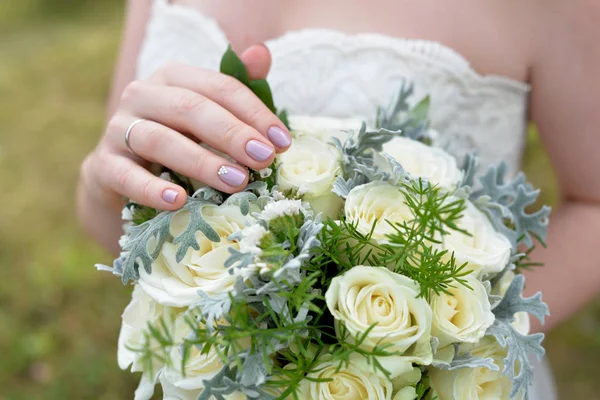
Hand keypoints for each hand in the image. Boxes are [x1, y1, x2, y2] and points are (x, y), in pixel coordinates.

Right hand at [82, 44, 289, 210]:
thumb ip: (237, 89)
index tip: (282, 142)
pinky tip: (178, 201)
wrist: (126, 176)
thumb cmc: (179, 140)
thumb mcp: (210, 115)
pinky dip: (151, 188)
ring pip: (159, 140)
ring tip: (236, 182)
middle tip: (264, 159)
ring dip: (202, 162)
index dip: (254, 112)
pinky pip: (125, 175)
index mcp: (174, 77)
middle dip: (232, 134)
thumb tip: (262, 53)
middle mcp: (143, 95)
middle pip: (190, 108)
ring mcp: (118, 129)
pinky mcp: (104, 164)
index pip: (219, 87)